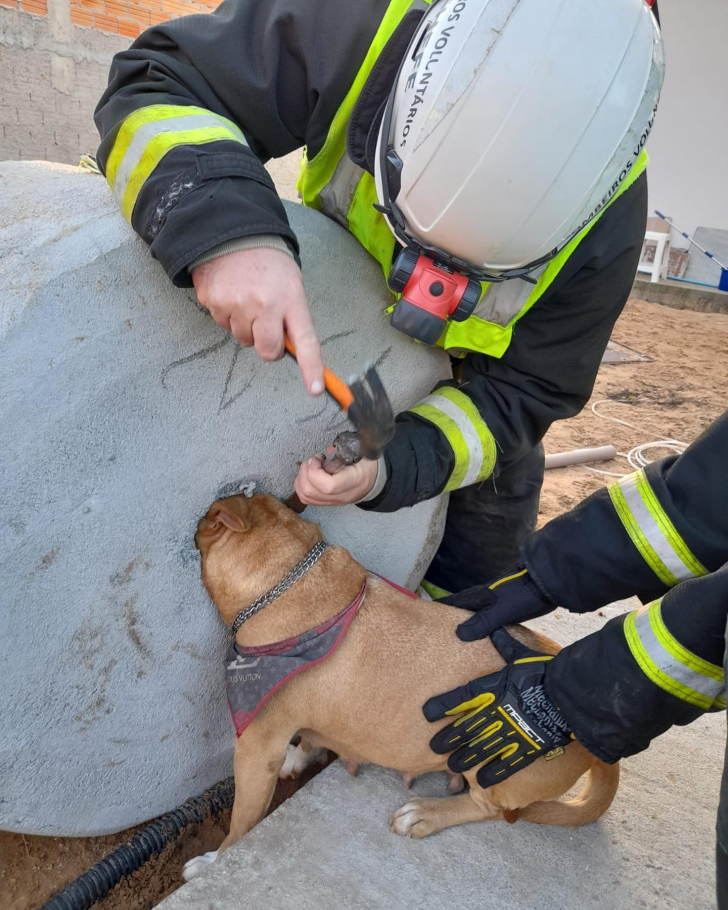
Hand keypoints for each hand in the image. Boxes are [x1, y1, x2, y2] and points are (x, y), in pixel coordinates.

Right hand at [192, 247, 323, 395]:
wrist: (232, 232)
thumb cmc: (268, 263)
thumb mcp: (291, 284)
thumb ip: (292, 317)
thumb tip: (289, 350)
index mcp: (290, 298)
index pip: (305, 340)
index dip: (311, 367)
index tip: (315, 389)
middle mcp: (264, 303)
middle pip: (267, 351)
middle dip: (267, 345)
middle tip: (266, 322)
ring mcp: (236, 303)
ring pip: (243, 339)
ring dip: (246, 326)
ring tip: (247, 297)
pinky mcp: (213, 302)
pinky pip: (222, 324)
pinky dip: (227, 313)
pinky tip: (231, 292)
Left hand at [294, 455, 377, 505]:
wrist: (373, 482)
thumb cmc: (367, 466)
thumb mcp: (363, 454)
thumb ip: (346, 451)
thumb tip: (327, 453)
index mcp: (353, 482)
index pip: (328, 486)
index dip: (315, 471)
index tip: (318, 458)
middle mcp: (341, 496)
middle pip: (311, 492)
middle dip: (305, 471)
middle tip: (313, 460)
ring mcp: (333, 501)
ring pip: (305, 496)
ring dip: (301, 478)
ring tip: (310, 466)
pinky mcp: (326, 502)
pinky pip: (306, 498)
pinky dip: (301, 484)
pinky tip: (308, 474)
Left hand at [423, 628, 571, 787]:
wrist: (570, 695)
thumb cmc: (544, 671)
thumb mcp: (520, 654)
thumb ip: (503, 643)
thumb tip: (490, 629)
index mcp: (494, 688)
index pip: (462, 698)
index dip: (443, 706)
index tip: (427, 713)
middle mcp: (497, 712)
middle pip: (466, 728)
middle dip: (448, 738)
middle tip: (434, 747)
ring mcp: (510, 732)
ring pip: (481, 749)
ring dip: (464, 759)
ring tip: (453, 765)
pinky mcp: (526, 748)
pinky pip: (506, 765)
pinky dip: (493, 773)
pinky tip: (481, 781)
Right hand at [437, 568, 554, 641]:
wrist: (547, 583)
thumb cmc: (523, 593)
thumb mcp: (501, 610)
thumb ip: (481, 622)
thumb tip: (458, 634)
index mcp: (477, 597)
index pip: (450, 603)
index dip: (435, 610)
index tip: (421, 619)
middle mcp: (482, 600)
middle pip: (459, 610)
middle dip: (447, 620)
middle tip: (434, 637)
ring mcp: (493, 604)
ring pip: (472, 616)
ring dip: (463, 625)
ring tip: (453, 641)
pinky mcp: (505, 610)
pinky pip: (485, 621)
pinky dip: (478, 629)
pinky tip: (480, 639)